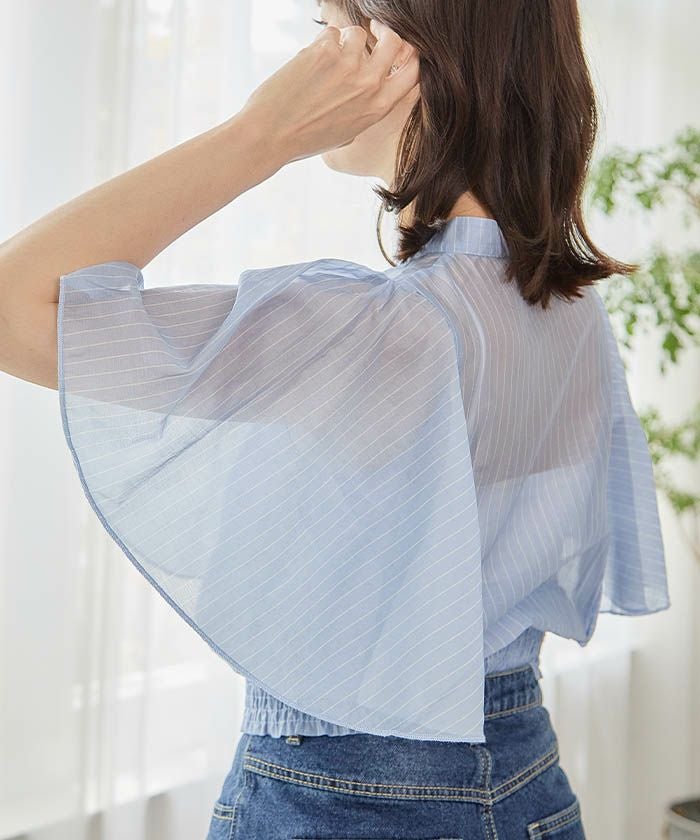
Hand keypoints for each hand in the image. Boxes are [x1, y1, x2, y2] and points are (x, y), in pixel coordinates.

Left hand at [240, 20, 419, 165]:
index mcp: (379, 107)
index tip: (397, 51)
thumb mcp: (348, 131)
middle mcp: (370, 84)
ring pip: (357, 33)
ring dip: (343, 40)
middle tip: (373, 31)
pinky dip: (320, 44)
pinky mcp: (326, 50)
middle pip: (394, 41)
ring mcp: (349, 64)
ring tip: (324, 62)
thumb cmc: (305, 138)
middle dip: (384, 33)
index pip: (413, 71)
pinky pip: (331, 33)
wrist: (271, 135)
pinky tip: (307, 66)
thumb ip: (365, 106)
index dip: (409, 56)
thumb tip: (370, 80)